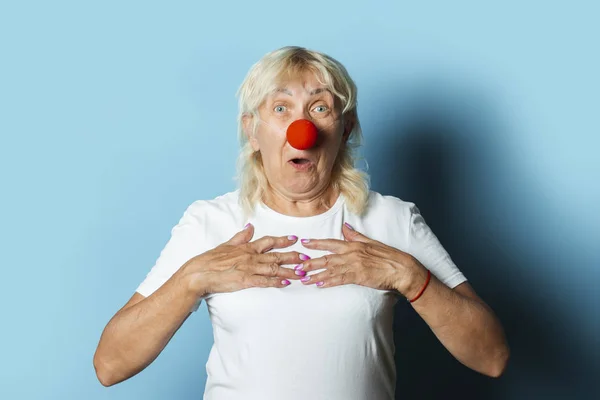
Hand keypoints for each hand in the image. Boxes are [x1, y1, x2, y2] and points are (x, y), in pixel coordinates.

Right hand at [180, 223, 307, 296]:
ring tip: (303, 272)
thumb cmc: (209, 260)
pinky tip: (286, 283)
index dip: (283, 240)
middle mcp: (250, 256)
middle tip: (307, 257)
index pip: (269, 241)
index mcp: (246, 248)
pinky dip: (276, 282)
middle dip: (293, 256)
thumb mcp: (226, 244)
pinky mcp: (245, 280)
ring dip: (290, 270)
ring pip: (274, 269)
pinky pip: (264, 281)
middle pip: (276, 256)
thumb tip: (250, 226)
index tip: (295, 239)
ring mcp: (249, 268)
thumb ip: (241, 236)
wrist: (199, 273)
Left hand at [297, 223, 427, 296]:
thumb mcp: (371, 242)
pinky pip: (340, 279)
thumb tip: (345, 226)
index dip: (316, 243)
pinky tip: (319, 284)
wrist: (401, 269)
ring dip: (315, 274)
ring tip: (302, 278)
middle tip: (296, 265)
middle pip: (325, 258)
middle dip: (309, 262)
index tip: (303, 243)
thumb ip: (356, 235)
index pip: (330, 243)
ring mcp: (354, 265)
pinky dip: (328, 281)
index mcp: (353, 245)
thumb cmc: (388, 256)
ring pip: (330, 270)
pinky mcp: (358, 276)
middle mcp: (351, 254)